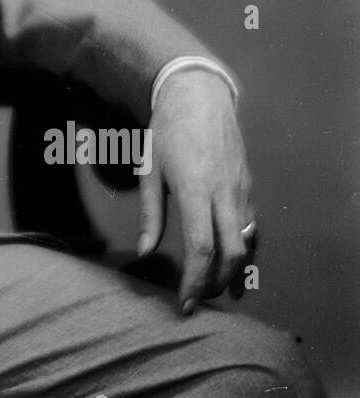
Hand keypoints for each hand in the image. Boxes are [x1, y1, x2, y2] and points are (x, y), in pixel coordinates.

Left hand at [139, 69, 254, 315]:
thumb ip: (150, 213)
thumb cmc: (167, 130)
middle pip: (231, 254)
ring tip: (214, 289)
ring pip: (246, 243)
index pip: (201, 248)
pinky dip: (243, 250)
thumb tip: (146, 251)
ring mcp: (241, 189)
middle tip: (196, 300)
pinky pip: (250, 227)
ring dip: (232, 272)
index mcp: (196, 189)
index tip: (183, 302)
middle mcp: (224, 193)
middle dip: (216, 284)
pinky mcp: (248, 186)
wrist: (199, 95)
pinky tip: (231, 263)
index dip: (194, 281)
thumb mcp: (149, 168)